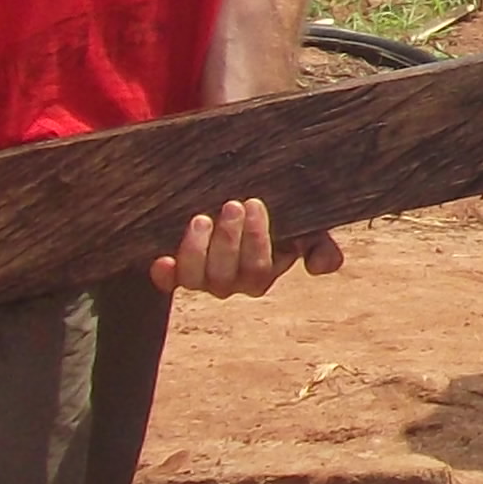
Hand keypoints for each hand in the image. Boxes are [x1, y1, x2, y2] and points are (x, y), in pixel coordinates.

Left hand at [153, 197, 341, 298]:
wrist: (244, 201)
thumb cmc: (280, 214)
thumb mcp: (307, 226)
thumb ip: (320, 245)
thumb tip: (319, 267)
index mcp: (261, 275)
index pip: (258, 271)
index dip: (255, 240)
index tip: (254, 203)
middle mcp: (230, 282)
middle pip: (225, 277)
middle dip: (228, 240)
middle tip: (232, 205)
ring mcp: (202, 277)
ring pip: (196, 279)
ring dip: (196, 251)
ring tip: (201, 219)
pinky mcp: (177, 268)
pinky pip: (168, 282)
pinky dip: (165, 275)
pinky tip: (162, 260)